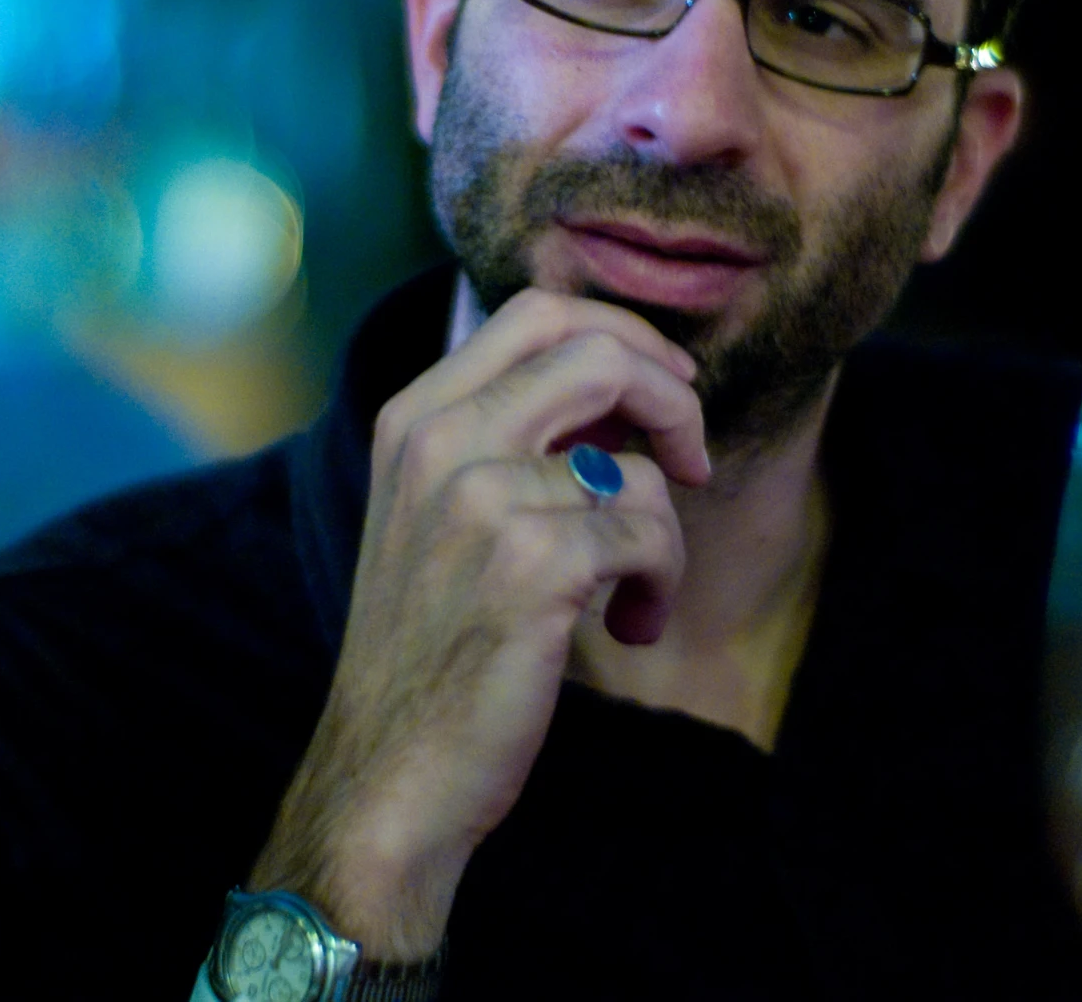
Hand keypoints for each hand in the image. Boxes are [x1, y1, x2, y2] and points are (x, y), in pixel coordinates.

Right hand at [246, 289, 711, 959]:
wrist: (390, 770)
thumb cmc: (431, 646)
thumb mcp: (436, 512)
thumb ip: (503, 436)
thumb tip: (620, 381)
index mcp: (414, 417)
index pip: (538, 312)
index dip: (623, 335)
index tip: (664, 388)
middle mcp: (440, 441)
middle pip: (599, 351)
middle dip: (673, 399)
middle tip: (691, 463)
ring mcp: (483, 499)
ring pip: (638, 463)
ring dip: (666, 532)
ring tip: (637, 588)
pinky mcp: (535, 565)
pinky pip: (650, 536)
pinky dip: (660, 585)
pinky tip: (628, 627)